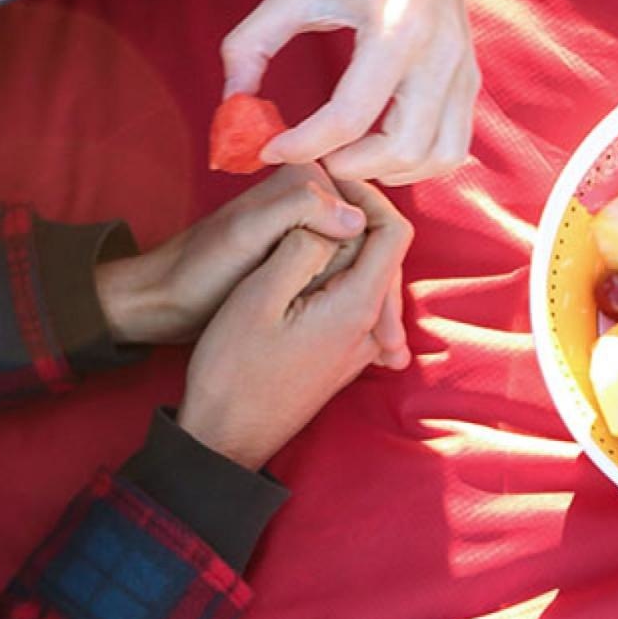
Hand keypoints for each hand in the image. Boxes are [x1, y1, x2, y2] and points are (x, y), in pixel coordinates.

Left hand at [95, 164, 406, 368]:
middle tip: (392, 350)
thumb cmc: (198, 270)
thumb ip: (297, 211)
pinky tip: (366, 346)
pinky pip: (341, 278)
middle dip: (386, 295)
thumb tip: (357, 218)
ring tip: (386, 356)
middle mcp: (312, 198)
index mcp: (305, 179)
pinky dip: (355, 309)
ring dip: (376, 308)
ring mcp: (306, 230)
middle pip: (370, 244)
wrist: (162, 300)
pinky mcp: (297, 257)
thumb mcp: (245, 236)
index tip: (389, 315)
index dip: (386, 266)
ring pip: (359, 265)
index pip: (371, 213)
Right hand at [177, 180, 413, 470]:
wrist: (223, 438)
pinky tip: (302, 267)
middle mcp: (372, 327)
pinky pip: (356, 299)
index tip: (328, 180)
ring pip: (369, 273)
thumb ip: (303, 248)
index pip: (394, 231)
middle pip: (384, 251)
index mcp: (357, 306)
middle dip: (352, 217)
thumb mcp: (257, 296)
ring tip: (298, 229)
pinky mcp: (344, 355)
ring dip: (341, 246)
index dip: (366, 195)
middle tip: (307, 197)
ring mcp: (361, 345)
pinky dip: (336, 273)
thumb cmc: (231, 369)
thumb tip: (338, 214)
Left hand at [220, 0, 477, 186]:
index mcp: (395, 29)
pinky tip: (380, 146)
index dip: (303, 144)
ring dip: (388, 170)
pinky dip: (417, 161)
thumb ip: (251, 46)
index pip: (350, 115)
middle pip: (402, 148)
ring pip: (437, 157)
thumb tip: (231, 108)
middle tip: (314, 154)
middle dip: (349, 165)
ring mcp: (462, 70)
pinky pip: (453, 145)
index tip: (270, 147)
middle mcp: (439, 56)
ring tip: (348, 154)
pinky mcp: (470, 79)